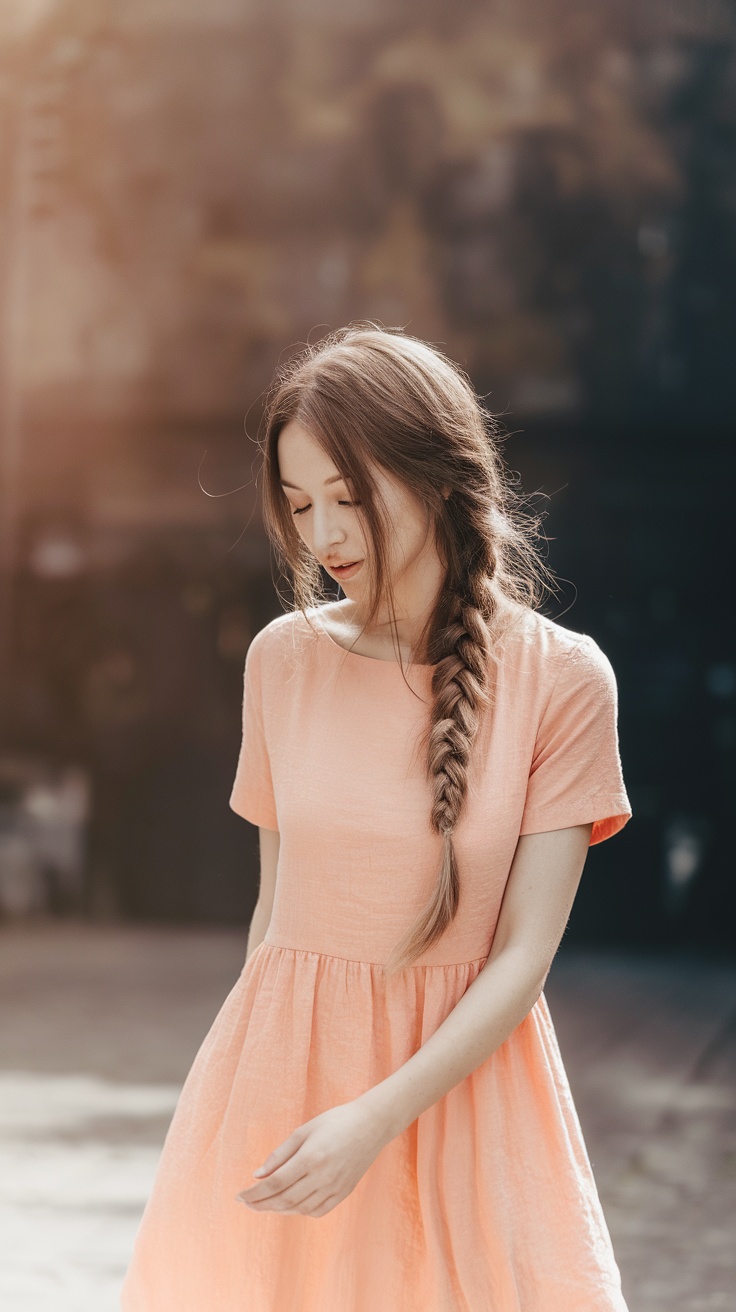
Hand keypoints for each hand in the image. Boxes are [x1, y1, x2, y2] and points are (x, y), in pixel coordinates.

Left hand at [235, 1097, 391, 1217]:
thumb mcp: (304, 1130)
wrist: (372, 1124)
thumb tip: (257, 1175)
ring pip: (299, 1208)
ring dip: (278, 1209)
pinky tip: (290, 1205)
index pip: (275, 1183)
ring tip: (263, 1205)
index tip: (239, 1196)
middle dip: (261, 1205)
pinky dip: (299, 1211)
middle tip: (246, 1204)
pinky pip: (317, 1210)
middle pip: (284, 1199)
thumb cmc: (335, 1121)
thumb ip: (280, 1154)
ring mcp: (335, 1187)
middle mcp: (323, 1176)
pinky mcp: (344, 1193)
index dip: (255, 1193)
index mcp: (311, 1157)